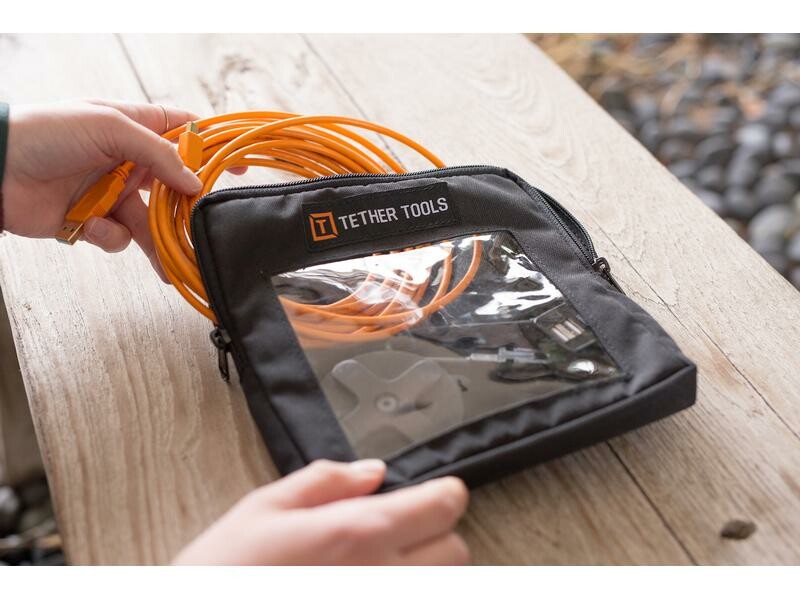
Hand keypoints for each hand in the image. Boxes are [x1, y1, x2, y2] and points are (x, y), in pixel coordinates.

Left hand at [1, 99, 202, 277]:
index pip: (184, 135)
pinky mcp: (93, 221)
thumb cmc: (45, 132)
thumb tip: (194, 182)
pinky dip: (110, 236)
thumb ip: (158, 152)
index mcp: (133, 129)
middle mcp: (127, 162)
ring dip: (161, 242)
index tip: (238, 167)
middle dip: (189, 207)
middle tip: (205, 224)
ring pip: (152, 222)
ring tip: (172, 265)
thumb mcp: (108, 127)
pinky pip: (119, 238)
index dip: (213, 149)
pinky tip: (92, 226)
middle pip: (175, 187)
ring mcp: (111, 193)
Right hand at [173, 459, 470, 565]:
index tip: (432, 493)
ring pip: (445, 584)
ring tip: (378, 565)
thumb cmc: (225, 574)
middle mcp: (385, 579)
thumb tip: (371, 471)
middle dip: (435, 534)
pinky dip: (406, 590)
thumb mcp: (263, 510)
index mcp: (359, 534)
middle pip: (457, 549)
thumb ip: (324, 482)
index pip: (445, 505)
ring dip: (427, 570)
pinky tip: (366, 585)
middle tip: (397, 532)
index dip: (442, 493)